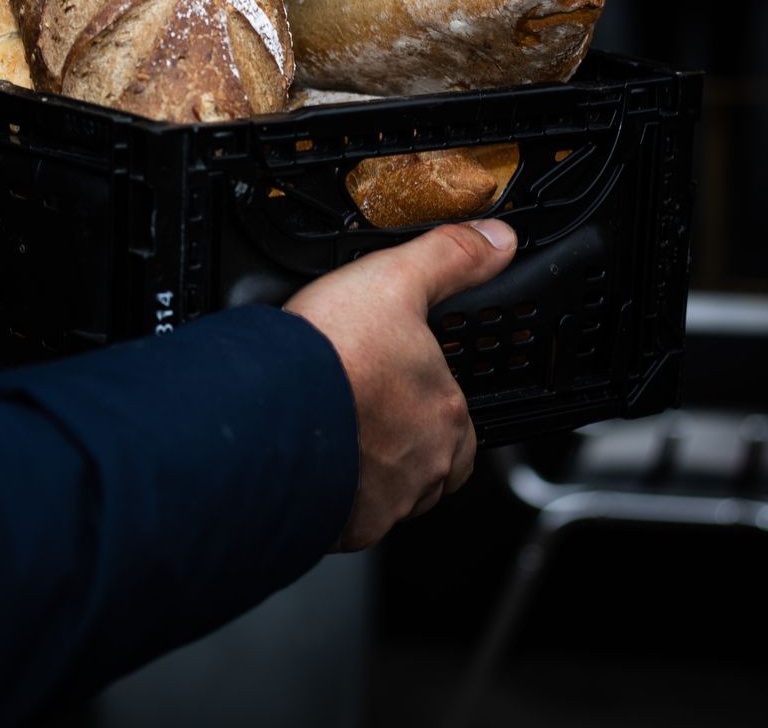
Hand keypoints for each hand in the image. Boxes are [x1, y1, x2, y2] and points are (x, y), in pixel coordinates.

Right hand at [285, 220, 517, 550]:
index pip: (459, 421)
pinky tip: (314, 469)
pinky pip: (351, 519)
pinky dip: (337, 500)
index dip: (430, 403)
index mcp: (445, 412)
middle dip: (405, 446)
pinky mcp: (349, 526)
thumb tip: (497, 240)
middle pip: (430, 464)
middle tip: (364, 414)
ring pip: (394, 495)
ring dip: (374, 474)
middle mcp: (427, 464)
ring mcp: (389, 500)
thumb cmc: (331, 352)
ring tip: (336, 440)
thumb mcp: (394, 278)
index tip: (399, 389)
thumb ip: (449, 258)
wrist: (270, 408)